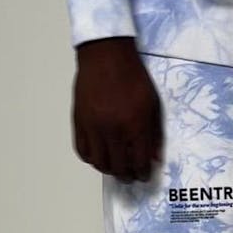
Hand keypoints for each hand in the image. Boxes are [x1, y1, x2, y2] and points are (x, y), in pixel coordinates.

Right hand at [72, 37, 162, 181]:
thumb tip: (154, 157)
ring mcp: (93, 127)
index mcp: (134, 126)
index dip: (142, 173)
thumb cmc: (132, 77)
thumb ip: (154, 133)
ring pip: (99, 163)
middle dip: (126, 175)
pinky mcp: (79, 121)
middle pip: (118, 166)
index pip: (138, 162)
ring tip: (115, 168)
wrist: (106, 56)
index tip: (143, 175)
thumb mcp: (152, 104)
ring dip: (108, 169)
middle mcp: (112, 130)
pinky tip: (98, 157)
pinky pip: (82, 150)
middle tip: (130, 176)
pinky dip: (91, 158)